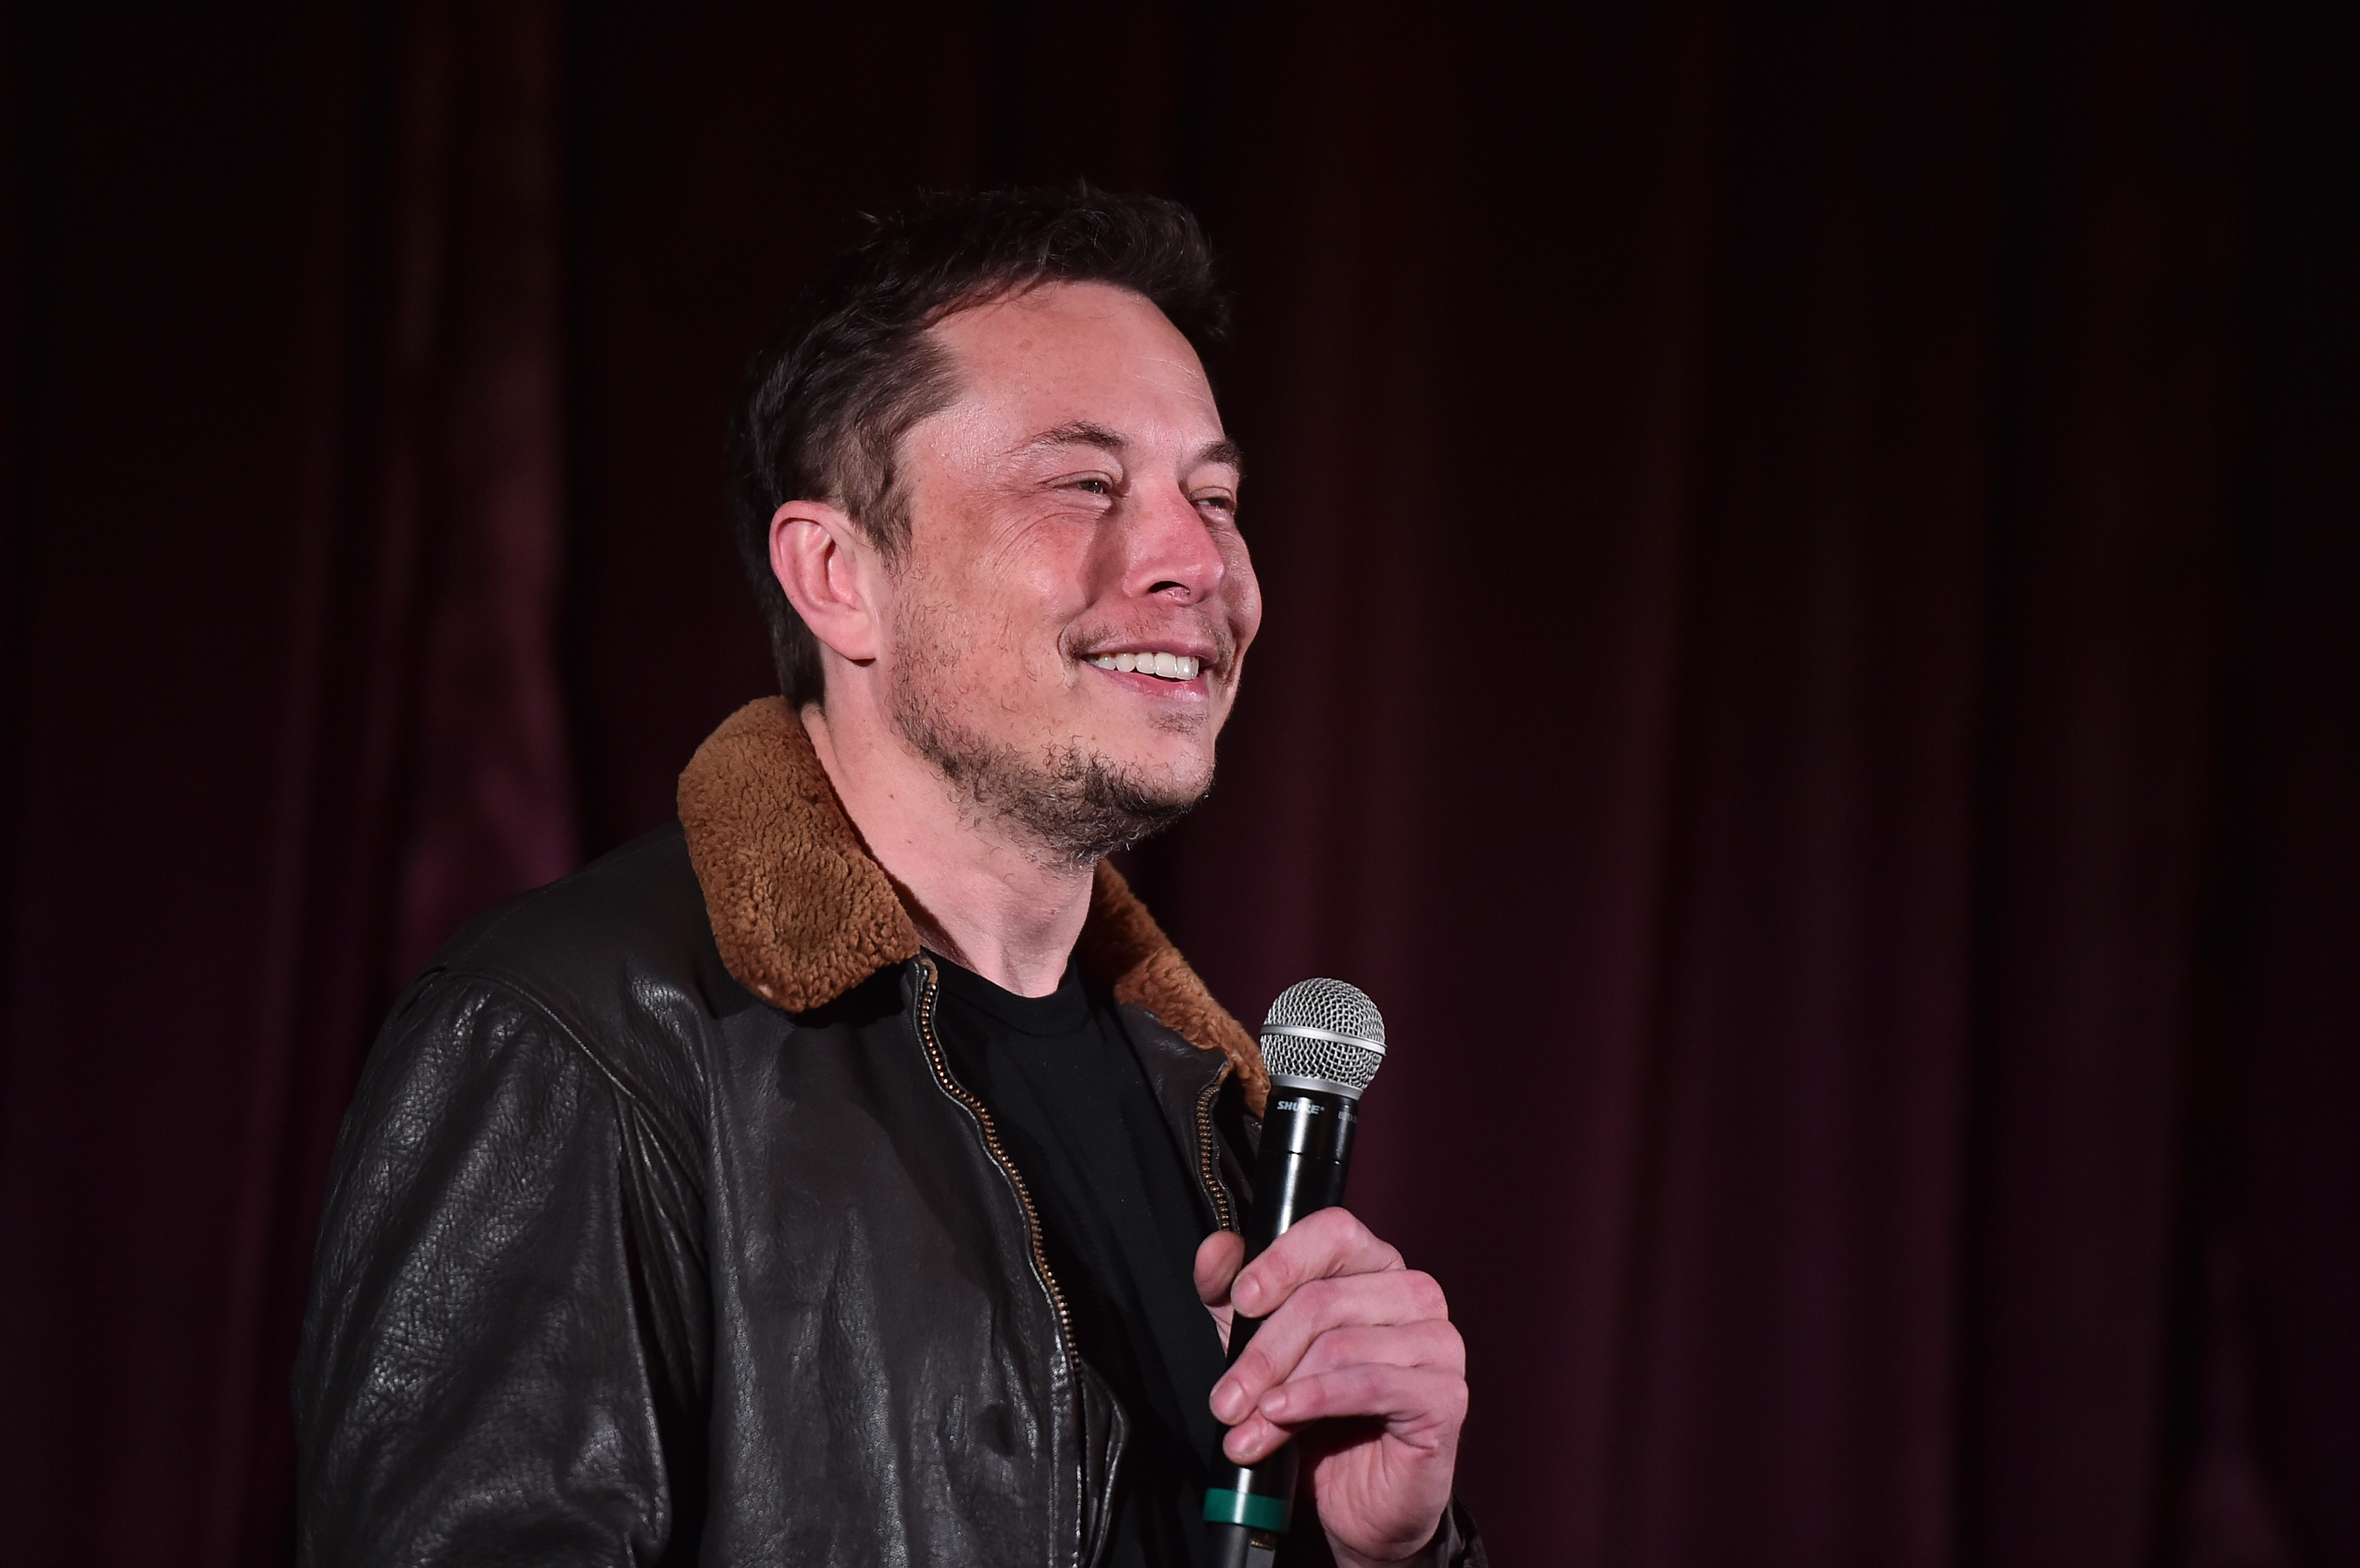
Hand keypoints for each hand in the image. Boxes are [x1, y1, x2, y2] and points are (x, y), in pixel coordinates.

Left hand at [1195, 1208, 1465, 1566]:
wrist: (1352, 1503)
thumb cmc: (1314, 1416)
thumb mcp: (1258, 1347)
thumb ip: (1233, 1294)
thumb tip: (1216, 1250)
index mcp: (1375, 1268)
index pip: (1334, 1231)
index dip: (1282, 1261)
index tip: (1241, 1299)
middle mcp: (1414, 1295)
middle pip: (1325, 1298)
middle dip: (1261, 1352)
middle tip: (1226, 1399)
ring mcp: (1438, 1343)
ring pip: (1340, 1344)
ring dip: (1279, 1389)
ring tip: (1246, 1427)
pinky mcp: (1444, 1396)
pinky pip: (1370, 1383)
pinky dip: (1315, 1401)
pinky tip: (1282, 1417)